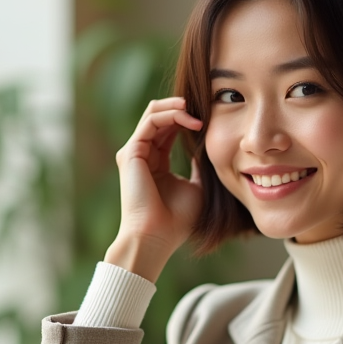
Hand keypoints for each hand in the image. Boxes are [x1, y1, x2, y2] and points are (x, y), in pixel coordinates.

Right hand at [105, 98, 203, 282]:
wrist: (157, 237)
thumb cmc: (176, 220)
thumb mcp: (196, 187)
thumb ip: (199, 167)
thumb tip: (208, 151)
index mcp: (156, 162)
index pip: (169, 128)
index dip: (188, 118)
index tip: (211, 118)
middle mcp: (142, 154)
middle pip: (159, 115)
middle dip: (182, 107)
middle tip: (205, 107)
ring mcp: (134, 152)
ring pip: (153, 113)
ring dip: (177, 107)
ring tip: (198, 111)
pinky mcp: (131, 152)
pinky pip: (151, 121)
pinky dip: (171, 115)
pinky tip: (190, 119)